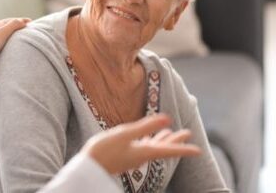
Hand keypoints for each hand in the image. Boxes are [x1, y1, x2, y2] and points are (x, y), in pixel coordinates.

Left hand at [0, 18, 30, 62]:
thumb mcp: (3, 32)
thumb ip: (13, 25)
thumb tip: (23, 22)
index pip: (11, 20)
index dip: (21, 20)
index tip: (31, 22)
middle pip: (7, 26)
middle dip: (17, 26)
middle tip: (27, 28)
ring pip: (4, 34)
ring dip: (13, 34)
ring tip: (21, 37)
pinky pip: (2, 42)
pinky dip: (9, 41)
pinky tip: (10, 46)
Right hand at [81, 114, 200, 174]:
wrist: (88, 167)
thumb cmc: (104, 150)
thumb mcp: (125, 134)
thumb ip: (145, 126)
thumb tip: (167, 118)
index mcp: (144, 152)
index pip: (168, 150)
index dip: (184, 149)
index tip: (198, 150)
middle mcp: (141, 156)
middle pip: (163, 148)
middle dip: (176, 140)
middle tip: (187, 133)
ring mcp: (133, 156)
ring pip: (153, 147)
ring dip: (163, 139)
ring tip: (170, 132)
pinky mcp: (125, 155)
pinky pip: (143, 147)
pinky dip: (149, 140)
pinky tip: (147, 137)